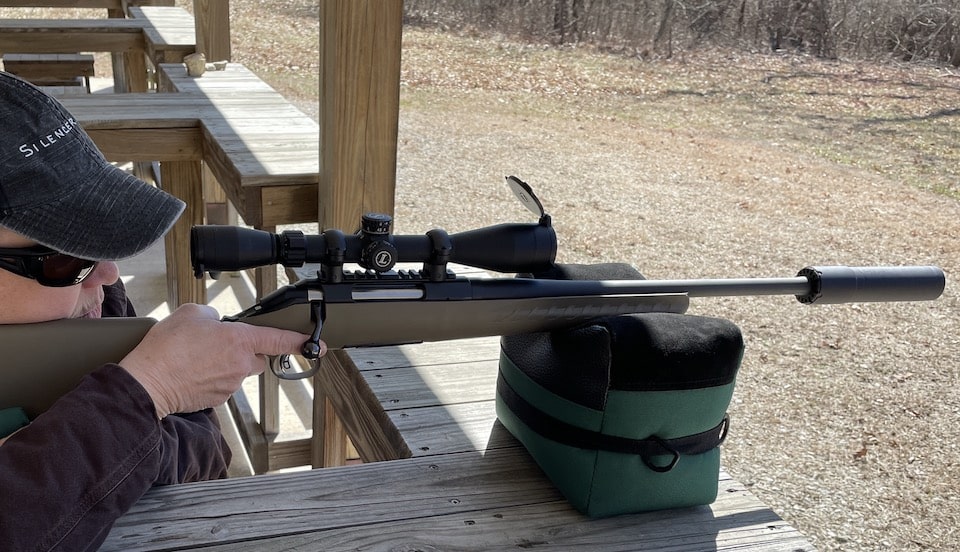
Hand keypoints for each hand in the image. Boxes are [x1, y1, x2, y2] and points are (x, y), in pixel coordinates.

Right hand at [120, 304, 321, 418]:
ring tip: (195, 359)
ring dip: (224, 365)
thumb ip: (212, 316)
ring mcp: (230, 385)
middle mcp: (240, 365)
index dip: (299, 341)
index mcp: (239, 341)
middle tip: (217, 345)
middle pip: (256, 357)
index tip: (315, 344)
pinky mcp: (217, 399)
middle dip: (244, 351)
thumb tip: (215, 324)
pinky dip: (211, 379)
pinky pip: (221, 385)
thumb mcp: (190, 313)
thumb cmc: (166, 348)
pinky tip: (191, 372)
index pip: (279, 340)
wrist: (147, 383)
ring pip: (237, 371)